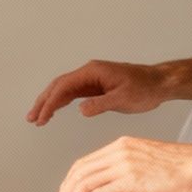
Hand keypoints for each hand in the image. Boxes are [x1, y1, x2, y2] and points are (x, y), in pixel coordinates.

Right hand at [27, 60, 168, 124]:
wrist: (159, 83)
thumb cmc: (145, 88)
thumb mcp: (124, 99)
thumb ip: (101, 104)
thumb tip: (81, 109)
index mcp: (93, 72)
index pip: (65, 86)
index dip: (51, 102)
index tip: (42, 117)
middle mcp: (89, 73)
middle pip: (59, 86)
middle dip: (44, 101)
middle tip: (32, 118)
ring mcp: (92, 79)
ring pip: (64, 89)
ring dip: (49, 102)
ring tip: (37, 118)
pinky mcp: (96, 86)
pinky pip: (73, 93)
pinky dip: (61, 102)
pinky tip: (53, 111)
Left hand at [54, 137, 191, 191]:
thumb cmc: (182, 166)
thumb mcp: (148, 160)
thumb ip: (130, 167)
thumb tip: (118, 183)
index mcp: (121, 145)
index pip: (86, 163)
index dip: (71, 181)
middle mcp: (119, 151)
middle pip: (80, 172)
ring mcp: (124, 164)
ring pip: (85, 183)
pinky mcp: (131, 179)